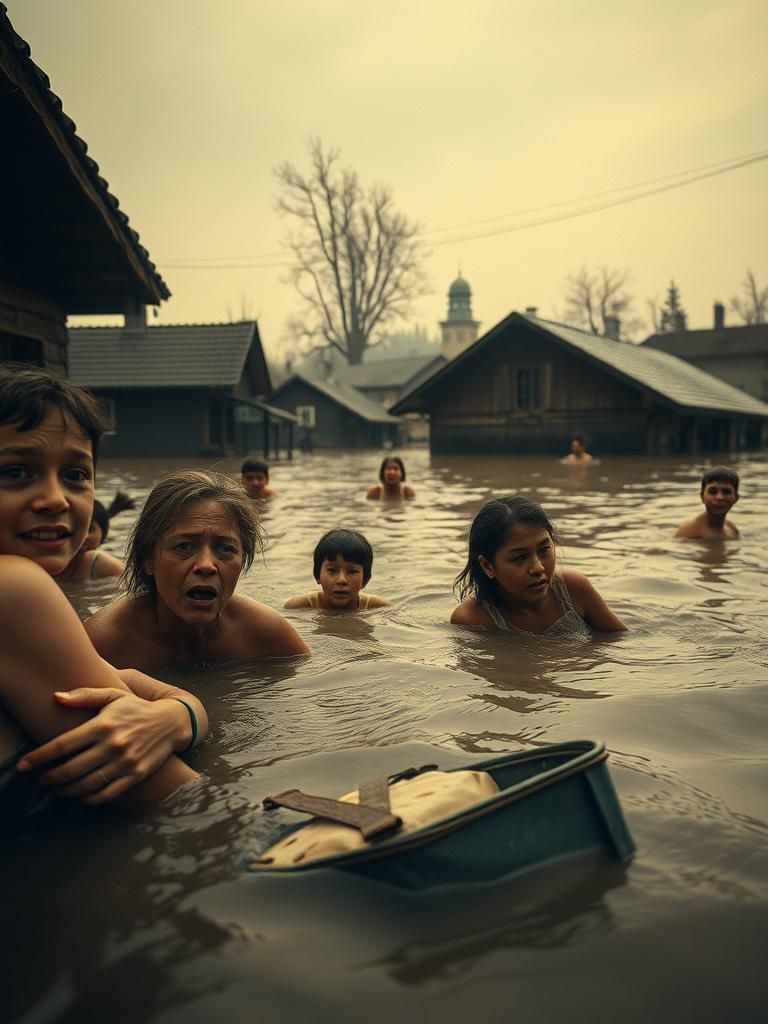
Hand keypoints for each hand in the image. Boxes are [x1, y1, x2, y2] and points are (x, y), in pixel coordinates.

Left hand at [17, 688, 184, 804]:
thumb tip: (55, 697)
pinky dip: (88, 799)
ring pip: (86, 785)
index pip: (63, 744)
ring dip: (65, 790)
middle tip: (40, 779)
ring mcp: (125, 762)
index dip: (40, 757)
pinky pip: (106, 794)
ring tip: (56, 788)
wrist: (171, 722)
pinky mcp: (135, 776)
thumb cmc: (135, 708)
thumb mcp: (112, 696)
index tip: (25, 764)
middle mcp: (113, 745)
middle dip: (49, 777)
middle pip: (70, 769)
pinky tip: (79, 795)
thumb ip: (84, 695)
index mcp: (103, 724)